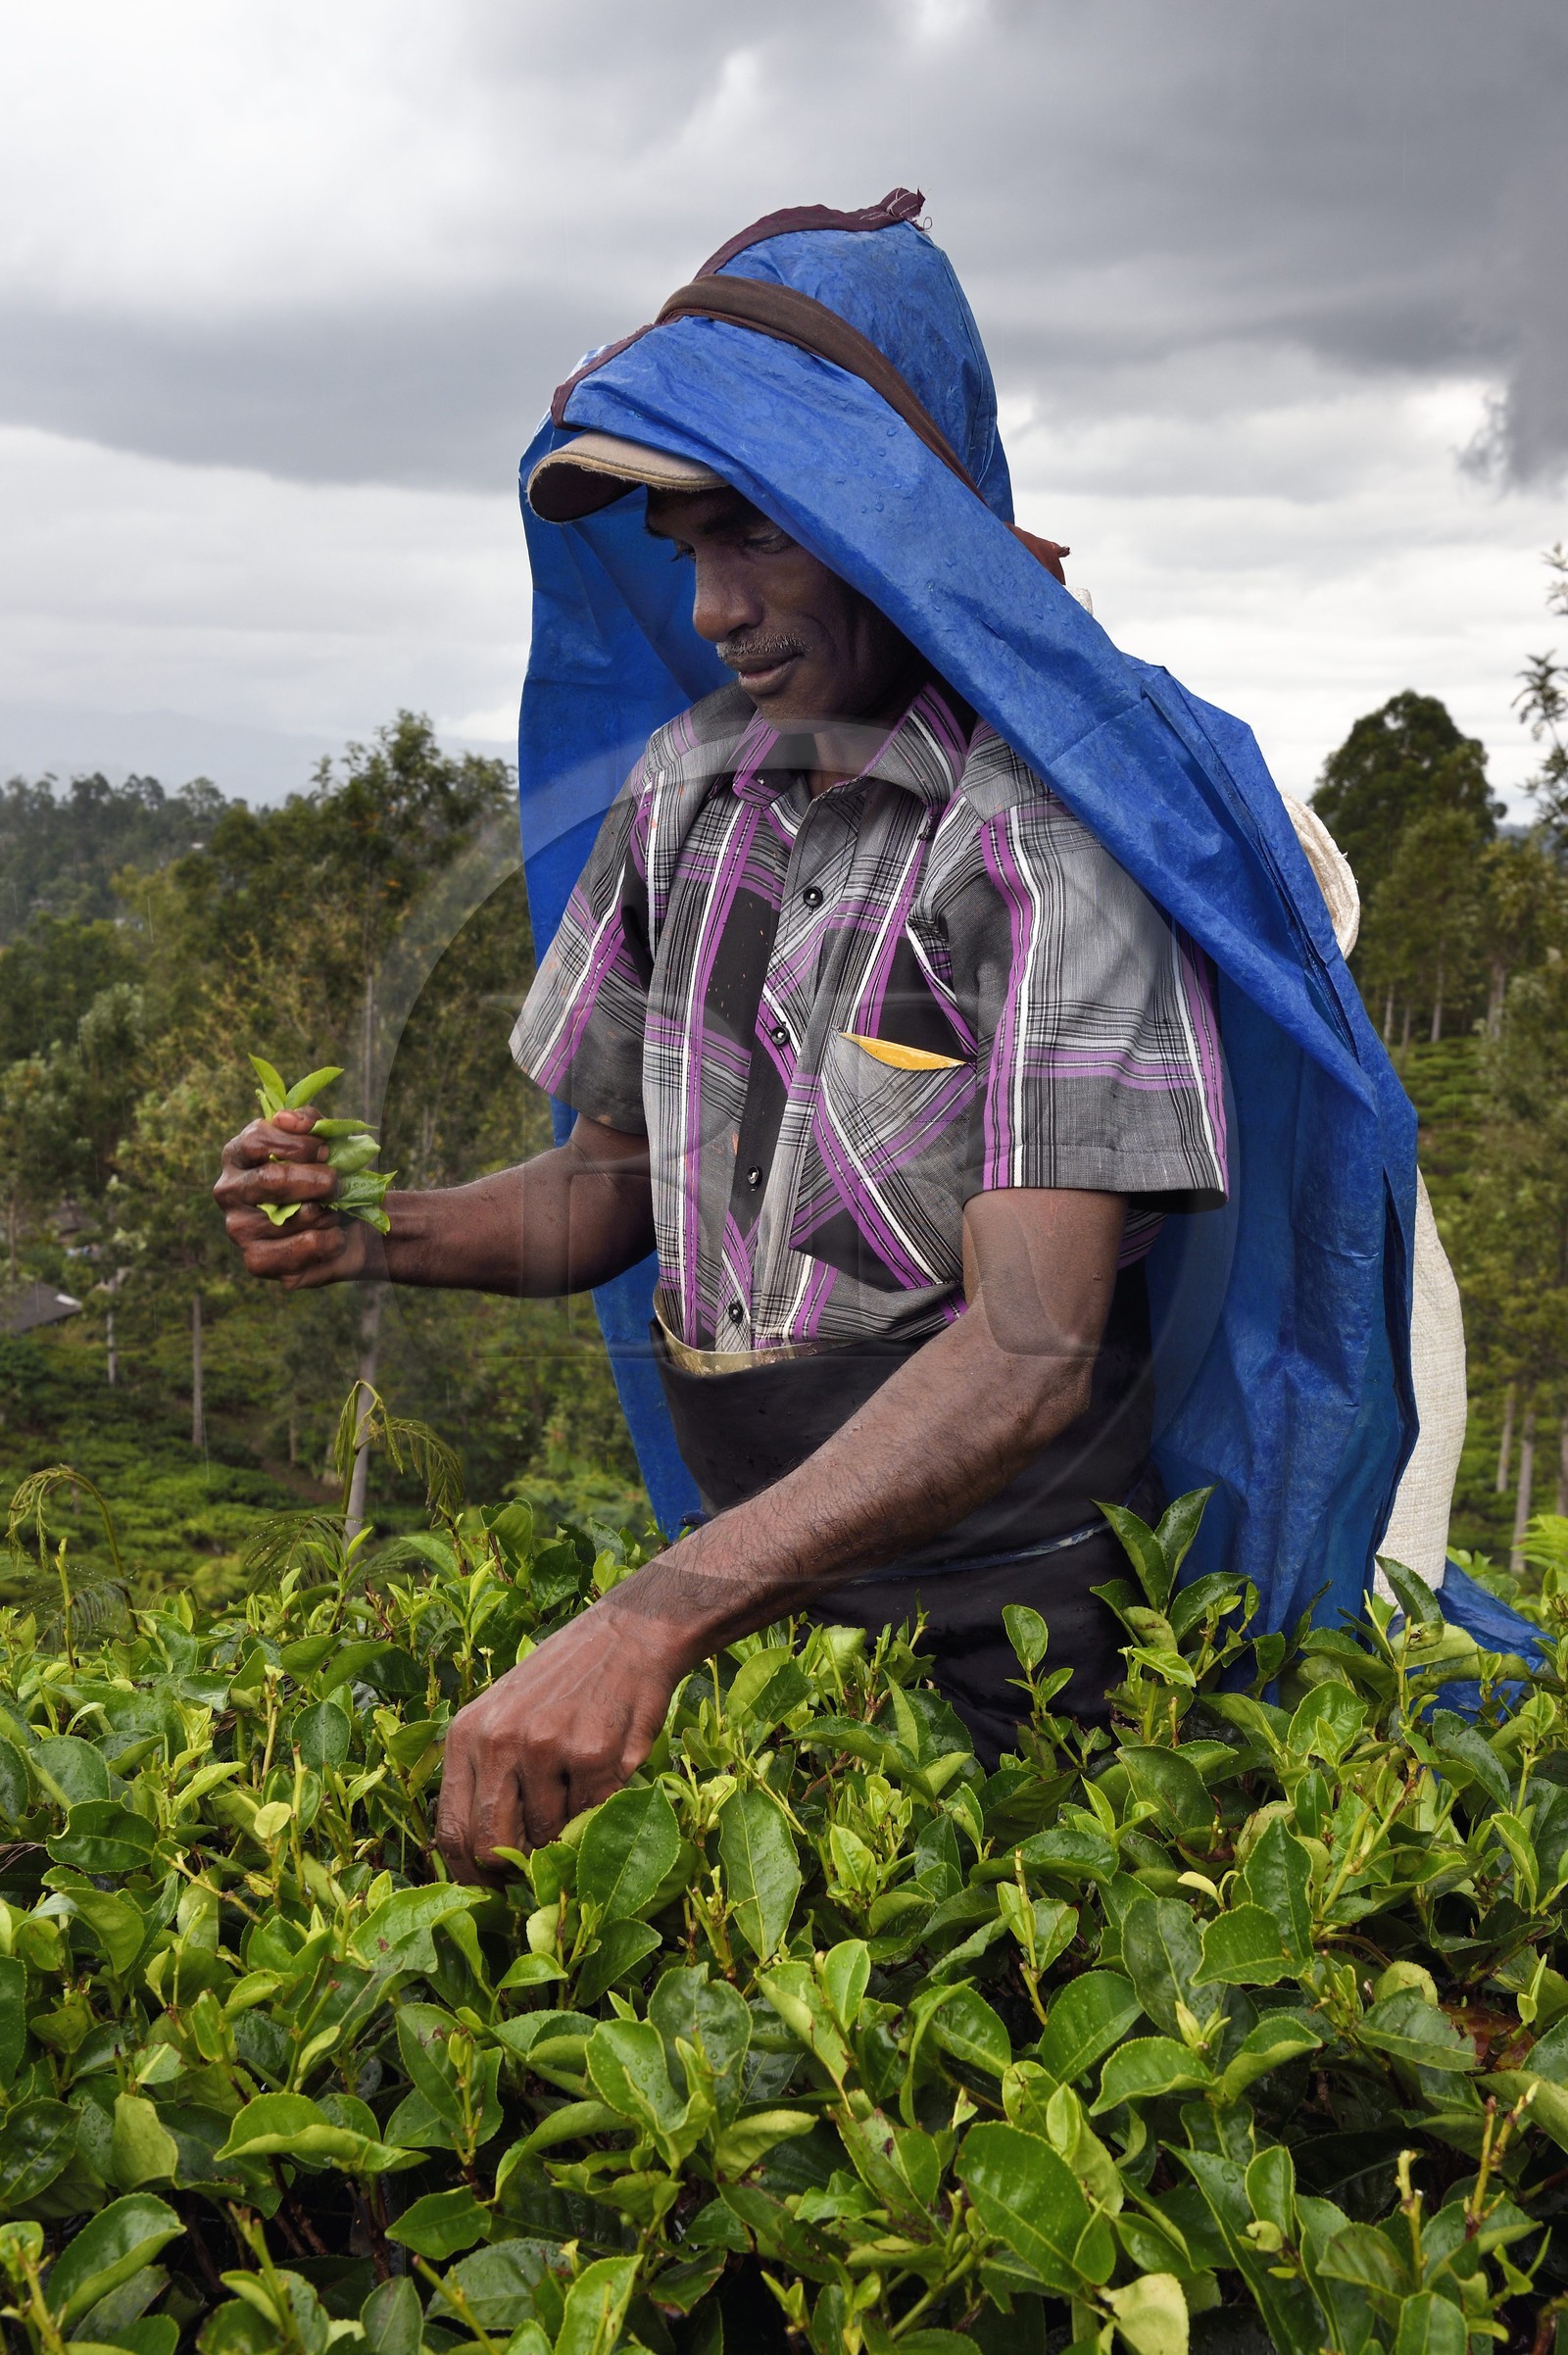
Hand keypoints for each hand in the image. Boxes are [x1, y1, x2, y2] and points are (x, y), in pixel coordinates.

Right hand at [213, 1106, 381, 1287]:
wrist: (343, 1222)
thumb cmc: (324, 1173)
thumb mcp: (322, 1140)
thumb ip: (309, 1122)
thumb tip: (287, 1119)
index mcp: (237, 1155)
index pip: (256, 1141)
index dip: (299, 1145)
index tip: (326, 1151)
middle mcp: (229, 1192)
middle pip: (271, 1179)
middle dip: (317, 1180)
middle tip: (337, 1183)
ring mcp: (239, 1230)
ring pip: (292, 1217)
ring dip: (327, 1213)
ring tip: (333, 1211)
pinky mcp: (257, 1262)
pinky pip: (300, 1249)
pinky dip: (329, 1241)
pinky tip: (333, 1237)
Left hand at [434, 1595, 689, 1876]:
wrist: (629, 1633)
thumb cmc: (565, 1682)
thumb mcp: (505, 1714)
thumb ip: (487, 1775)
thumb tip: (480, 1860)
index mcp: (466, 1735)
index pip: (450, 1833)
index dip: (471, 1875)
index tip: (492, 1889)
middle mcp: (497, 1741)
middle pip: (490, 1846)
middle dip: (516, 1867)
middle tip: (540, 1864)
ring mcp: (543, 1747)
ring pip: (546, 1836)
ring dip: (566, 1827)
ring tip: (580, 1782)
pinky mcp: (591, 1753)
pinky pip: (590, 1816)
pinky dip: (600, 1807)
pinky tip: (606, 1767)